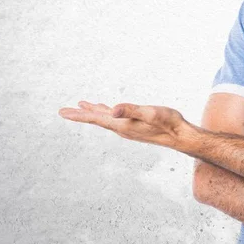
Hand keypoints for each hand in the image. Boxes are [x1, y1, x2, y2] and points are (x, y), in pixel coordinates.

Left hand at [58, 100, 187, 148]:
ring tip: (81, 107)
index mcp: (122, 125)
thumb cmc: (169, 123)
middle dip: (80, 115)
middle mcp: (122, 129)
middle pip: (97, 120)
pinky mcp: (135, 127)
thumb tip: (113, 109)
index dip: (79, 115)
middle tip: (63, 111)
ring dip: (92, 113)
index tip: (62, 113)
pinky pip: (115, 119)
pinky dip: (106, 113)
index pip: (96, 118)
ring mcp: (128, 128)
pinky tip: (108, 111)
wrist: (181, 136)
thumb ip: (132, 110)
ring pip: (105, 119)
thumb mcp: (151, 113)